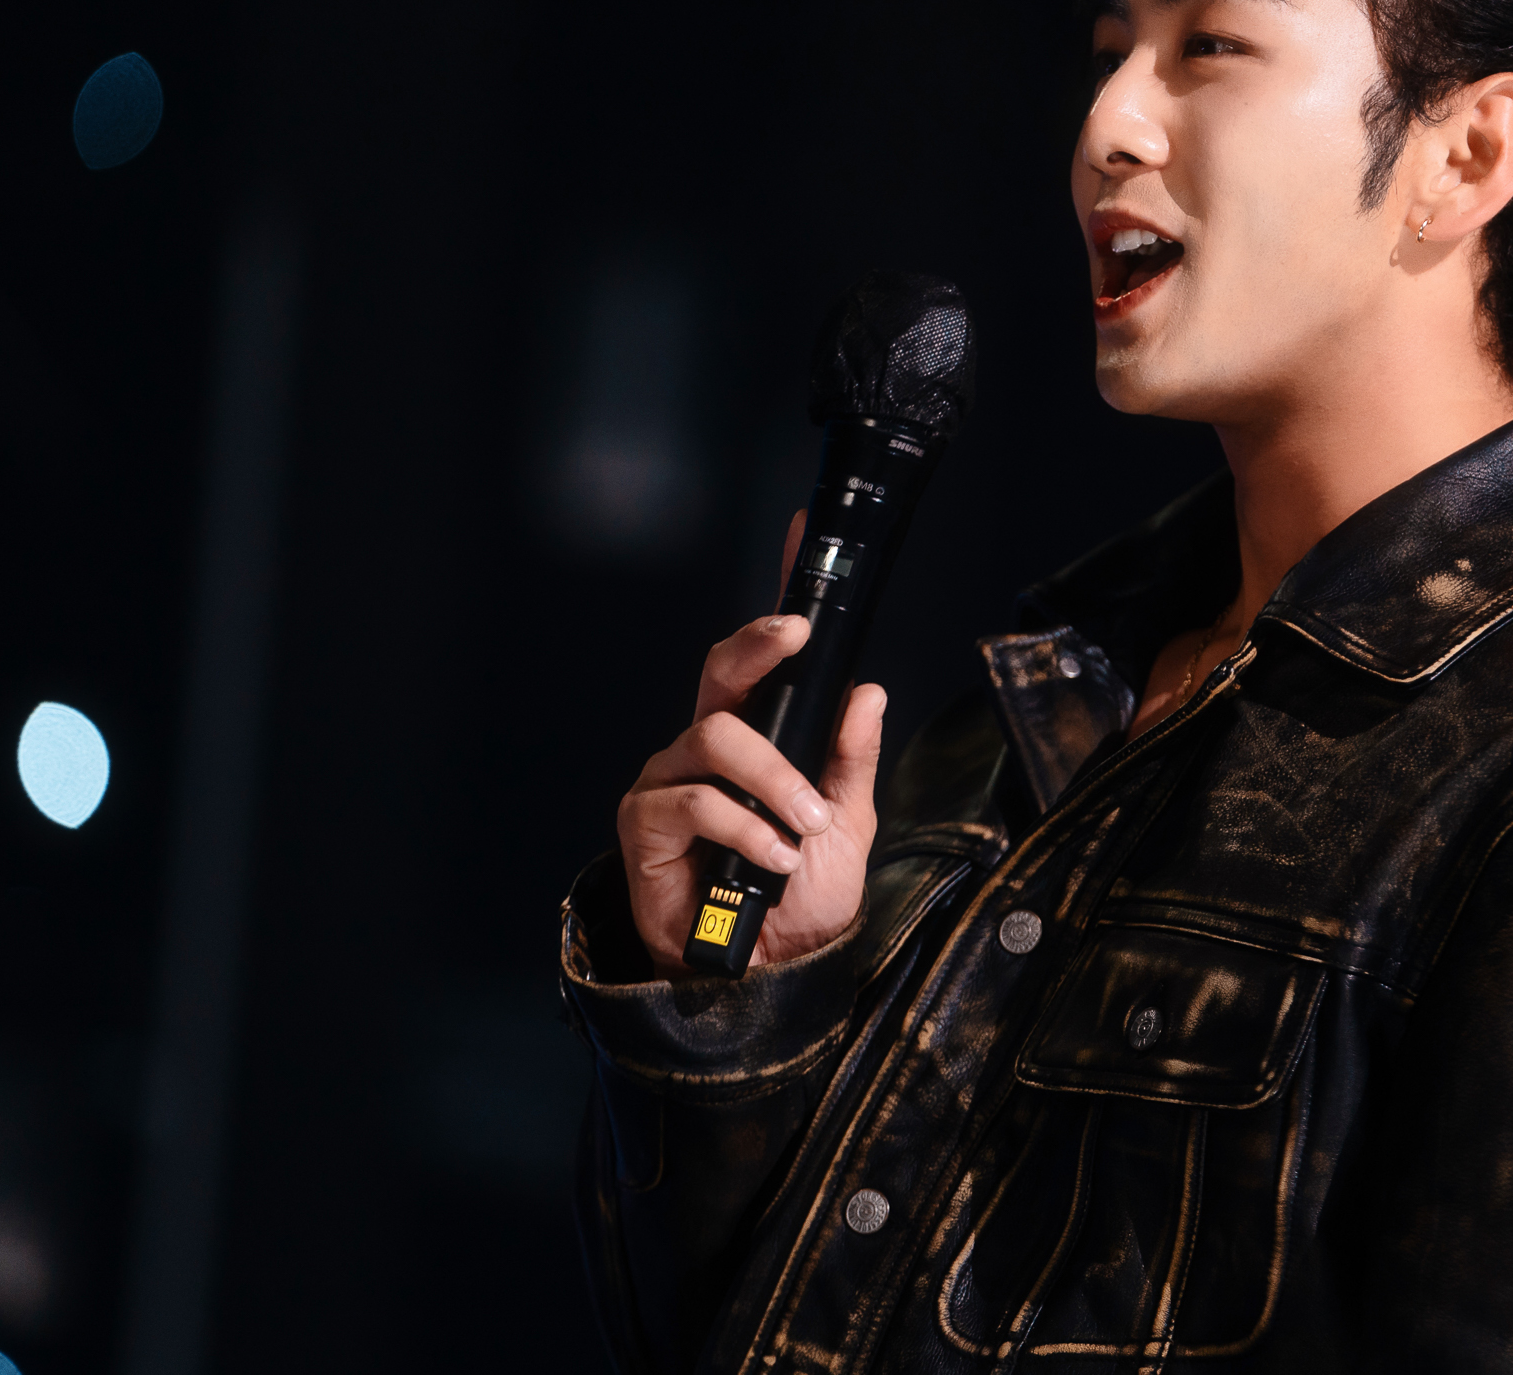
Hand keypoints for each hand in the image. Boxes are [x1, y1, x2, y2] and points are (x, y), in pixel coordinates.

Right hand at [619, 512, 884, 973]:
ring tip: (805, 825)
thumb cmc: (801, 896)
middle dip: (759, 646)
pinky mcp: (645, 824)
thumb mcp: (847, 823)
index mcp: (757, 736)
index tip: (797, 540)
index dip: (775, 598)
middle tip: (799, 640)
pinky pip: (695, 800)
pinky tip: (773, 856)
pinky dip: (745, 827)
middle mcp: (707, 747)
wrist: (771, 971)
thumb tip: (867, 691)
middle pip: (719, 669)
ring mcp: (671, 780)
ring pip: (715, 736)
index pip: (761, 658)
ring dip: (772, 780)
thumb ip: (851, 759)